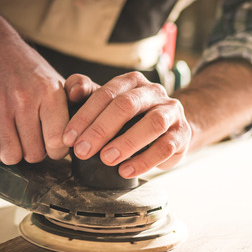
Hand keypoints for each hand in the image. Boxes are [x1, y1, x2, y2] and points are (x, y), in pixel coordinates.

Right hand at [0, 31, 69, 164]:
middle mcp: (24, 98)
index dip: (56, 151)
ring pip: (10, 156)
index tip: (51, 146)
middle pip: (34, 154)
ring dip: (13, 154)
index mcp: (50, 92)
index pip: (58, 142)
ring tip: (14, 141)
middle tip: (31, 140)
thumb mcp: (57, 81)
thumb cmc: (28, 71)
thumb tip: (82, 132)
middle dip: (34, 153)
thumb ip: (75, 103)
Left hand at [62, 72, 191, 177]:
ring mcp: (171, 112)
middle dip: (101, 129)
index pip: (106, 93)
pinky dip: (144, 161)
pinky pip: (166, 147)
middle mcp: (153, 92)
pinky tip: (126, 171)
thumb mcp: (106, 102)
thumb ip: (85, 91)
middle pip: (127, 105)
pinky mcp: (182, 133)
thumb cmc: (130, 117)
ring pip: (153, 124)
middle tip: (82, 151)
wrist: (169, 128)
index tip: (68, 138)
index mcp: (132, 81)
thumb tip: (72, 91)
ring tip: (106, 160)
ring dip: (127, 143)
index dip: (85, 116)